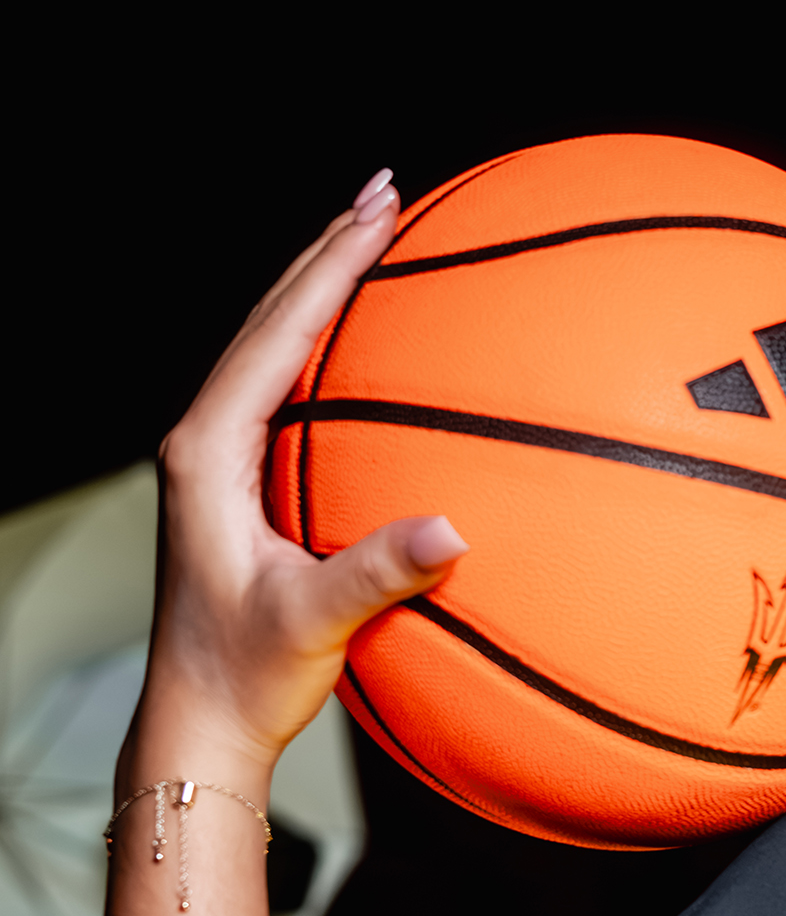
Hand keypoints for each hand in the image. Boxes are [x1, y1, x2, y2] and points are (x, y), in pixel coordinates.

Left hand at [132, 169, 469, 780]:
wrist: (200, 724)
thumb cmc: (243, 676)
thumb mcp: (312, 622)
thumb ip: (379, 572)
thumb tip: (455, 527)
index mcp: (207, 453)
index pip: (274, 334)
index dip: (329, 266)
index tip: (379, 212)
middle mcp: (206, 442)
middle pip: (270, 317)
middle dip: (329, 248)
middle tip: (387, 191)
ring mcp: (223, 460)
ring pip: (276, 344)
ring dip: (327, 284)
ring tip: (379, 234)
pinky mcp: (246, 484)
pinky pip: (294, 385)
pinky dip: (333, 340)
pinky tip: (375, 336)